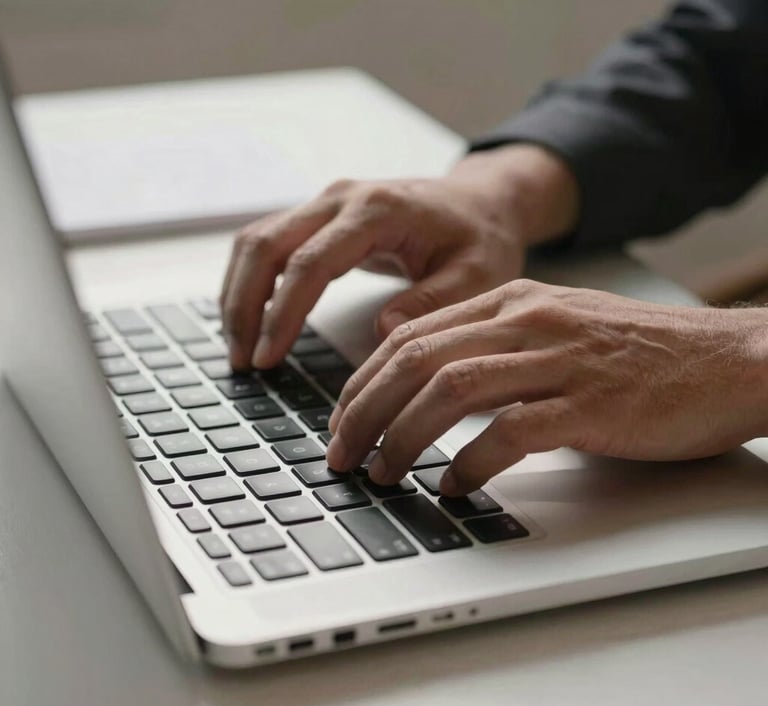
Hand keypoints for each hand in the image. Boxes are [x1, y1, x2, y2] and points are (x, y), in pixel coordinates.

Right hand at [219, 145, 578, 369]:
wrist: (480, 202)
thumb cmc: (480, 238)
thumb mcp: (477, 275)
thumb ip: (432, 301)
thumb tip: (382, 332)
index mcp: (378, 211)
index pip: (310, 263)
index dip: (282, 313)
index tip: (268, 358)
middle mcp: (342, 198)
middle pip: (265, 244)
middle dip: (244, 306)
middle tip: (243, 362)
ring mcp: (327, 203)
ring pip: (257, 241)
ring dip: (238, 294)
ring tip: (239, 349)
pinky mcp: (321, 216)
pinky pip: (270, 244)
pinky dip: (252, 281)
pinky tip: (252, 319)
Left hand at [326, 279, 767, 494]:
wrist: (727, 360)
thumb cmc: (639, 353)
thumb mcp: (554, 329)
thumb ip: (493, 344)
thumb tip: (426, 380)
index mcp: (511, 302)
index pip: (409, 335)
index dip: (362, 381)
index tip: (341, 419)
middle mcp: (526, 322)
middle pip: (414, 360)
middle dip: (363, 411)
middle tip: (342, 454)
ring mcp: (558, 360)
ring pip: (448, 390)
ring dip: (402, 437)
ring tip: (383, 474)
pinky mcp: (590, 405)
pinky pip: (509, 432)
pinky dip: (471, 464)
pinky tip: (455, 487)